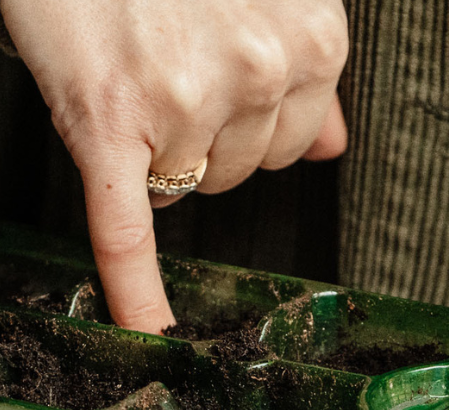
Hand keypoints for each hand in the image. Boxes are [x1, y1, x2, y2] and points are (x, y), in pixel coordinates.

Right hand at [0, 0, 349, 331]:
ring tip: (128, 74)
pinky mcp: (112, 124)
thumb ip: (306, 67)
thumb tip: (337, 142)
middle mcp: (264, 70)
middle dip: (204, 137)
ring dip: (157, 154)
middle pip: (242, 169)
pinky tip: (145, 331)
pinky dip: (133, 289)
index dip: (247, 120)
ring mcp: (189, 101)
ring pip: (186, 189)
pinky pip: (128, 228)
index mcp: (314, 39)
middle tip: (163, 67)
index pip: (297, 141)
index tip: (211, 74)